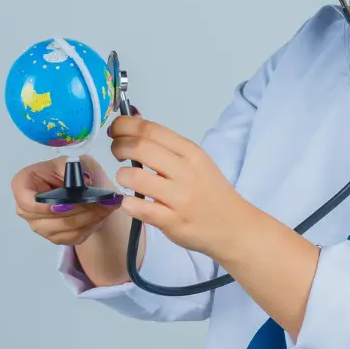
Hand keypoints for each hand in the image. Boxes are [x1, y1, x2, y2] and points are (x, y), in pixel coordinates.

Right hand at [11, 155, 121, 245]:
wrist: (85, 189)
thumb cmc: (73, 172)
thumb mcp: (73, 161)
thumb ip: (74, 168)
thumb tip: (84, 182)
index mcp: (24, 184)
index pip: (25, 200)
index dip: (43, 206)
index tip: (65, 204)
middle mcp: (27, 208)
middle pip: (46, 218)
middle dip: (75, 211)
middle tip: (98, 203)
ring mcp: (40, 225)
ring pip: (63, 229)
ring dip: (87, 218)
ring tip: (105, 207)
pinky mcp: (55, 237)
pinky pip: (72, 237)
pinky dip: (89, 226)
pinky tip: (100, 215)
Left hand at [107, 113, 252, 258]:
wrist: (234, 227)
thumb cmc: (210, 192)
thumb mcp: (196, 161)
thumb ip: (166, 146)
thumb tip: (133, 122)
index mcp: (191, 152)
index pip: (150, 130)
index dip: (124, 126)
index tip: (115, 130)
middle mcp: (185, 172)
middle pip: (139, 148)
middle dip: (118, 146)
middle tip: (116, 152)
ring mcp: (179, 198)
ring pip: (134, 178)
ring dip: (121, 176)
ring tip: (125, 179)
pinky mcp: (172, 222)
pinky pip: (139, 208)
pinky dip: (127, 203)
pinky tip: (131, 202)